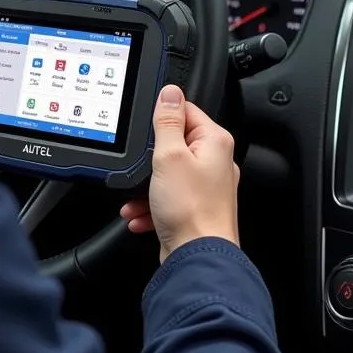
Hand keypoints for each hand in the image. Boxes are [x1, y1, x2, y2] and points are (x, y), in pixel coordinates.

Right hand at [119, 84, 239, 262]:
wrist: (197, 259)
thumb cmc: (191, 210)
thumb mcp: (169, 155)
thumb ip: (168, 121)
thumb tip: (170, 92)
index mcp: (215, 142)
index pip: (186, 110)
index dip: (162, 118)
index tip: (147, 129)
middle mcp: (216, 162)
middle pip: (174, 142)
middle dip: (149, 158)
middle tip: (140, 166)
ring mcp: (207, 187)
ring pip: (168, 173)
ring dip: (146, 185)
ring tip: (137, 198)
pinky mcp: (195, 208)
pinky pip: (168, 196)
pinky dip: (151, 204)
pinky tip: (139, 214)